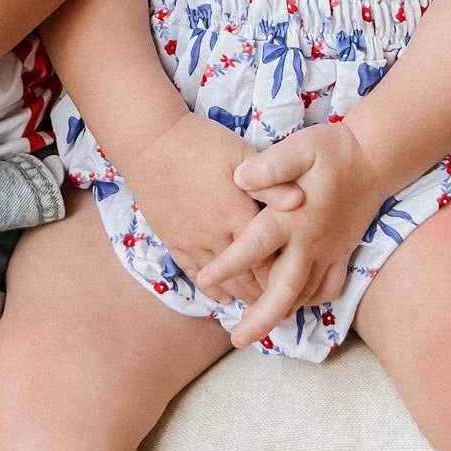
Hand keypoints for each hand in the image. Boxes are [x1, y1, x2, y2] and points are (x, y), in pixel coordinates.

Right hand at [122, 112, 299, 304]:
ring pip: (221, 283)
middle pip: (246, 279)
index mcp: (238, 216)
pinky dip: (212, 290)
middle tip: (283, 306)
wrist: (149, 142)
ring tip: (259, 307)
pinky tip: (223, 297)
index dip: (283, 277)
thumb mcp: (241, 153)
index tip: (299, 285)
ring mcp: (192, 242)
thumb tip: (302, 202)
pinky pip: (194, 274)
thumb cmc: (199, 143)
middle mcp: (216, 237)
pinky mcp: (173, 241)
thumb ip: (271, 181)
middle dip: (266, 296)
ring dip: (242, 296)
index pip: (267, 260)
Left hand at [196, 122, 387, 347]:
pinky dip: (310, 301)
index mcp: (291, 219)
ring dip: (282, 314)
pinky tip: (296, 304)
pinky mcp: (342, 253)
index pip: (254, 246)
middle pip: (284, 290)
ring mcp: (328, 252)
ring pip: (304, 295)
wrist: (375, 159)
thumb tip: (239, 178)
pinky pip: (328, 289)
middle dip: (260, 318)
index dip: (228, 264)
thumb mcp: (299, 149)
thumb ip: (271, 165)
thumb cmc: (331, 151)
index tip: (204, 280)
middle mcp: (309, 243)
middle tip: (237, 340)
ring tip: (258, 329)